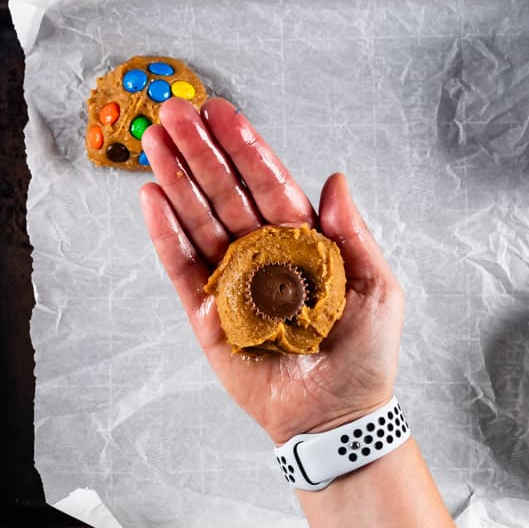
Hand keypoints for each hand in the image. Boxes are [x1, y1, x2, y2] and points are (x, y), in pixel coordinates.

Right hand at [139, 97, 404, 444]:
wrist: (337, 416)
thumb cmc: (364, 356)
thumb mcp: (376, 287)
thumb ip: (353, 232)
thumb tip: (336, 179)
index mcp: (302, 241)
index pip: (269, 183)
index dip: (246, 147)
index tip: (222, 113)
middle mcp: (261, 253)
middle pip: (226, 192)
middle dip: (200, 151)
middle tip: (174, 111)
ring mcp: (231, 280)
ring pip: (198, 219)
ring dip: (176, 179)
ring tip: (154, 141)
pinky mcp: (206, 313)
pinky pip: (182, 266)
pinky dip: (166, 233)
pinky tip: (153, 196)